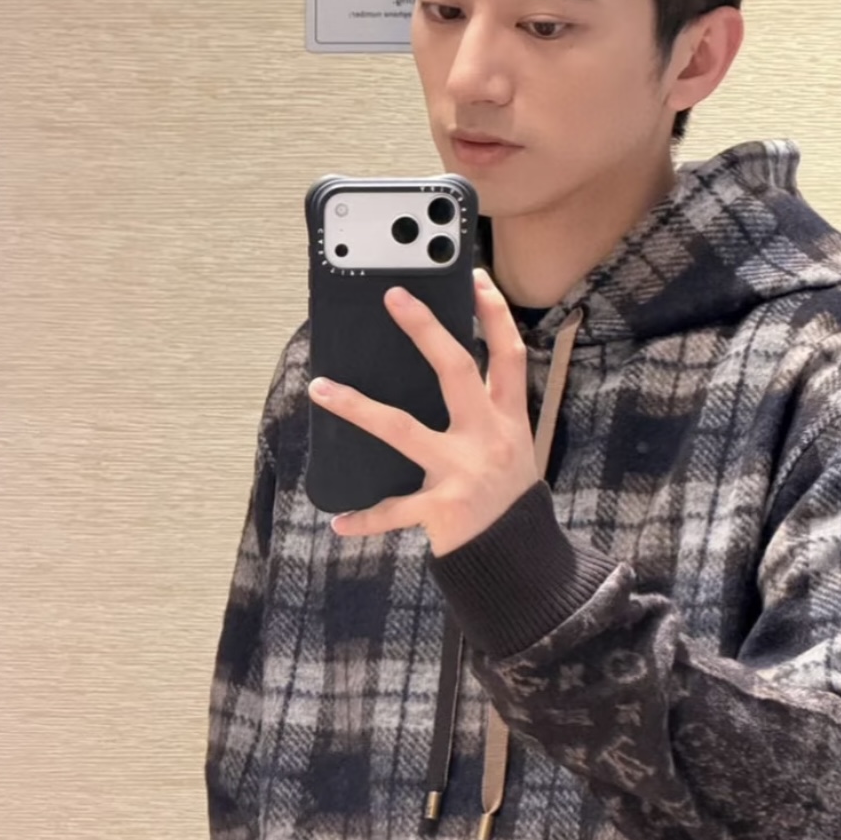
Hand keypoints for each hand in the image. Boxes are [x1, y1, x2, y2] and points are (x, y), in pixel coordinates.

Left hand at [308, 268, 534, 556]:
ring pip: (403, 429)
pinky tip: (341, 523)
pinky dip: (367, 519)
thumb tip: (448, 373)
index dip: (494, 313)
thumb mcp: (514, 452)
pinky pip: (394, 511)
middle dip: (426, 330)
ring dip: (357, 407)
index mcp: (510, 421)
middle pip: (458, 370)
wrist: (520, 563)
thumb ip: (488, 416)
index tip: (475, 276)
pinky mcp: (442, 509)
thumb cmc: (510, 502)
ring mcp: (464, 472)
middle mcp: (489, 438)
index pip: (508, 355)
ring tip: (320, 389)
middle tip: (395, 297)